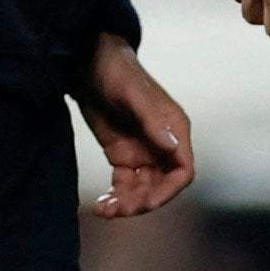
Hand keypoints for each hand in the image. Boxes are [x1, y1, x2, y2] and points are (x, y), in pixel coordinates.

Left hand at [74, 33, 195, 218]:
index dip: (169, 191)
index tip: (146, 202)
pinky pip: (124, 186)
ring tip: (104, 208)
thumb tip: (172, 146)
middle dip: (143, 202)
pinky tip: (100, 204)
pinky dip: (115, 198)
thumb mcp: (132, 94)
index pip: (183, 170)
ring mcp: (142, 151)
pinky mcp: (122, 156)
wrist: (86, 61)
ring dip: (127, 204)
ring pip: (143, 190)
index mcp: (174, 128)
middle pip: (162, 186)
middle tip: (118, 208)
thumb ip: (152, 120)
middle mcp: (162, 144)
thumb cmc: (115, 70)